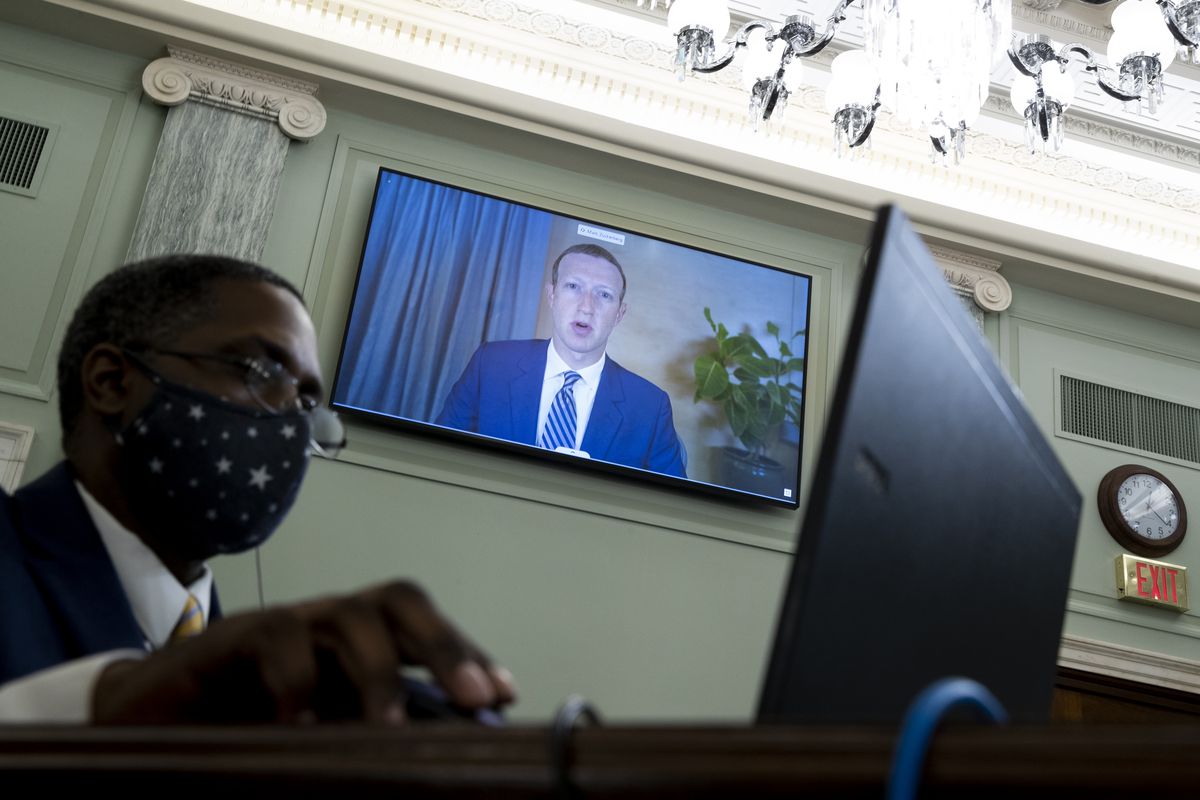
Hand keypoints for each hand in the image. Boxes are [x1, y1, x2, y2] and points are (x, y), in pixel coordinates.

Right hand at [91, 580, 514, 723]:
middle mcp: (329, 624)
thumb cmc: (243, 730)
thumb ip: (367, 739)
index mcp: (358, 645)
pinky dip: (297, 681)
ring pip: (350, 614)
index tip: (504, 694)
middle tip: (474, 696)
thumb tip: (437, 768)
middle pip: (399, 602)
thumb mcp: (320, 737)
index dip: (468, 652)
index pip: (425, 629)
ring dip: (379, 670)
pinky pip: (277, 638)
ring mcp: (286, 624)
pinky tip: (300, 728)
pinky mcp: (234, 637)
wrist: (143, 719)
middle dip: (446, 644)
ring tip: (389, 729)